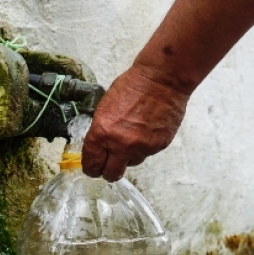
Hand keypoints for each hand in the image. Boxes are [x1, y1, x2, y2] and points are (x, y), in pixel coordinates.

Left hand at [82, 64, 189, 181]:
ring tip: (133, 135)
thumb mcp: (104, 107)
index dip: (91, 167)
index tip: (93, 167)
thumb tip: (98, 148)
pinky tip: (146, 129)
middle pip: (111, 174)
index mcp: (102, 133)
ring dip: (129, 155)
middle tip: (109, 163)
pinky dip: (144, 146)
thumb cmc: (133, 86)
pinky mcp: (158, 146)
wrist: (161, 80)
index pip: (92, 164)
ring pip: (131, 163)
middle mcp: (121, 144)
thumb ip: (101, 132)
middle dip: (108, 171)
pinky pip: (147, 154)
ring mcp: (141, 148)